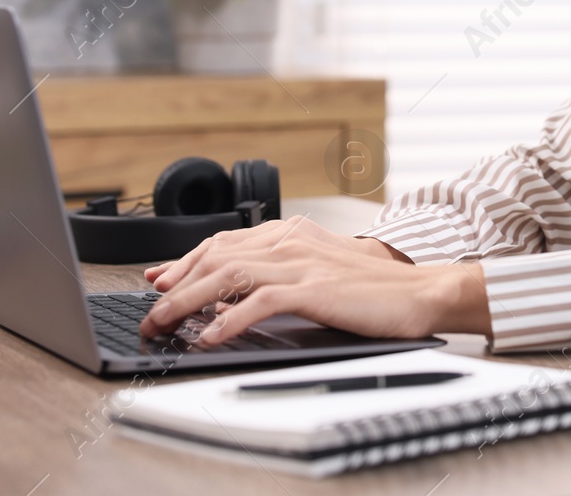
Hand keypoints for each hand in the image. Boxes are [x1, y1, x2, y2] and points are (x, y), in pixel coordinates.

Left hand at [136, 216, 490, 345]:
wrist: (419, 289)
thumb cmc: (373, 289)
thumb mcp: (317, 273)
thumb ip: (275, 278)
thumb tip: (227, 298)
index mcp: (291, 233)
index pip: (222, 242)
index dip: (184, 261)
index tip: (158, 280)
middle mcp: (290, 240)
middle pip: (214, 257)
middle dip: (174, 286)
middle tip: (150, 313)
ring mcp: (300, 262)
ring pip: (226, 275)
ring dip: (186, 302)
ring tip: (164, 324)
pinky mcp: (312, 287)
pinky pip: (258, 302)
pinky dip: (228, 320)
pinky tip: (210, 337)